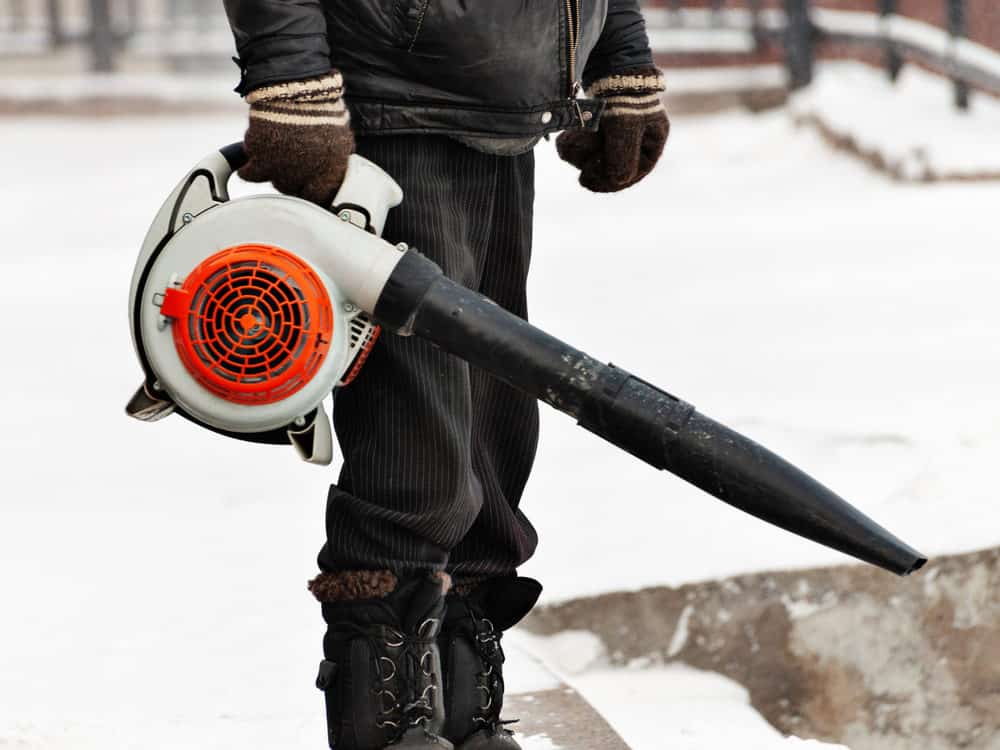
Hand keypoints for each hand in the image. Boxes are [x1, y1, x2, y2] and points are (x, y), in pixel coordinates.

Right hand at [239, 71, 354, 206]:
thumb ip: (337, 158)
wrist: (293, 85)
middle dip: (289, 176)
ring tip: (273, 147)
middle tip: (287, 158)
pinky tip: (255, 150)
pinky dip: (248, 165)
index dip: (311, 189)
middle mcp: (307, 174)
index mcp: (330, 170)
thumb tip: (335, 171)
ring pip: (272, 181)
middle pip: (293, 189)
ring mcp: (282, 168)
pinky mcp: (259, 159)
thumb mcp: (340, 135)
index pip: (320, 195)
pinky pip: (248, 173)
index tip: (305, 183)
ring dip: (270, 168)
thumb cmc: (318, 105)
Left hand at [556, 67, 668, 192]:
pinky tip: (567, 135)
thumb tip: (617, 181)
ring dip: (580, 152)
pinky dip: (575, 142)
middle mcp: (637, 140)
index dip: (608, 182)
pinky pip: (584, 145)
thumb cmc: (623, 95)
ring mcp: (617, 132)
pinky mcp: (599, 123)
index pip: (631, 175)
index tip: (585, 180)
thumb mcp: (625, 127)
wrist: (609, 57)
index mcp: (653, 143)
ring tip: (569, 138)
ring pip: (595, 158)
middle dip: (590, 162)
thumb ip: (622, 159)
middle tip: (574, 157)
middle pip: (611, 168)